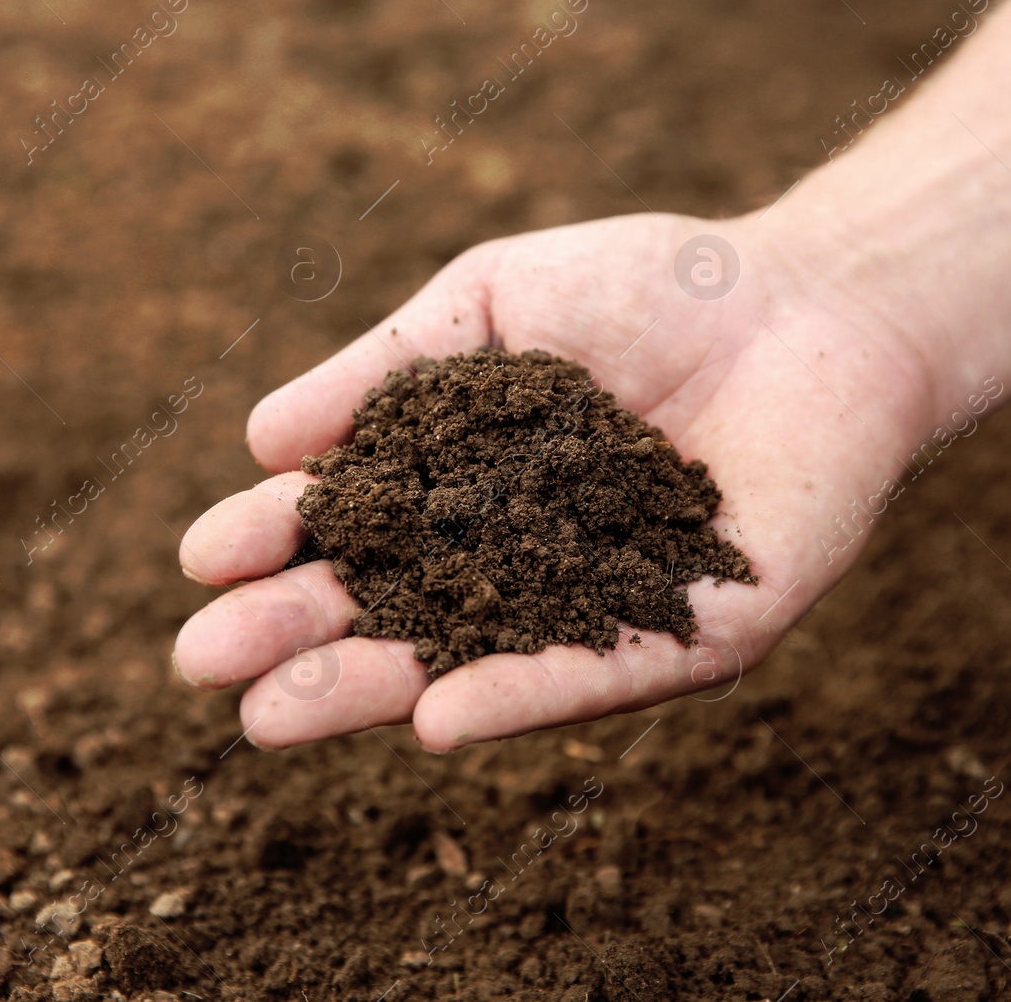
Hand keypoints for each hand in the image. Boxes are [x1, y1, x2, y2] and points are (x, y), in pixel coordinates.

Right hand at [174, 210, 936, 749]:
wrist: (810, 302)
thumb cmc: (651, 291)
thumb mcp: (493, 303)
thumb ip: (387, 371)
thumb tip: (260, 439)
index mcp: (463, 484)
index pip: (352, 525)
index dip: (275, 544)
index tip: (199, 561)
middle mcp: (517, 559)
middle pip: (392, 607)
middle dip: (297, 637)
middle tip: (203, 666)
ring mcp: (597, 607)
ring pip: (470, 659)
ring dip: (371, 689)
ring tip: (269, 718)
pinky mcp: (688, 636)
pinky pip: (593, 674)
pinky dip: (515, 696)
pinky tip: (433, 719)